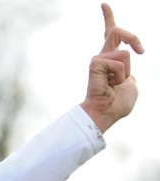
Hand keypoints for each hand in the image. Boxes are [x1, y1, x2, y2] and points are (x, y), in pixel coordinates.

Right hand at [80, 3, 143, 132]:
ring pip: (124, 54)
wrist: (105, 114)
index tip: (103, 5)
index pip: (111, 36)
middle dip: (133, 38)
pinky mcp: (95, 63)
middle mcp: (101, 57)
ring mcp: (97, 60)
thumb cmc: (117, 105)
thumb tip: (127, 74)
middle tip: (141, 51)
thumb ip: (129, 75)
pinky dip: (120, 76)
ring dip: (125, 72)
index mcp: (110, 60)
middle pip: (115, 31)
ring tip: (114, 86)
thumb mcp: (131, 86)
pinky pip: (119, 62)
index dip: (108, 19)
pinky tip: (109, 86)